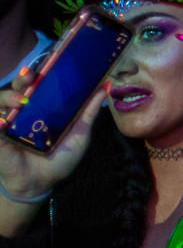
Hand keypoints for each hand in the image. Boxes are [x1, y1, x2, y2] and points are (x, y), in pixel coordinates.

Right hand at [0, 64, 108, 205]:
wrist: (41, 183)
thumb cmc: (60, 158)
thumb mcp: (79, 133)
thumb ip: (89, 110)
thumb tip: (107, 84)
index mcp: (42, 108)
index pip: (38, 84)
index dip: (39, 73)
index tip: (46, 63)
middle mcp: (23, 111)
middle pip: (18, 88)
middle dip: (23, 79)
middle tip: (30, 77)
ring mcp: (8, 123)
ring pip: (1, 101)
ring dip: (9, 96)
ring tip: (21, 101)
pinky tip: (2, 122)